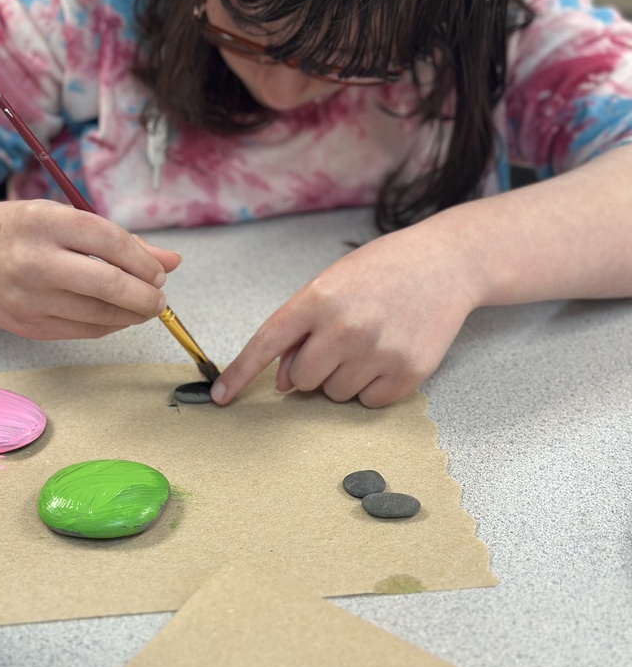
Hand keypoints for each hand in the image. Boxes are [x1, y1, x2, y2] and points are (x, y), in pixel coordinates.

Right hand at [0, 199, 180, 339]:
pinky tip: (116, 316)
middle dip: (145, 296)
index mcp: (45, 222)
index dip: (143, 261)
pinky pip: (81, 331)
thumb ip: (119, 240)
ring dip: (131, 315)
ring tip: (143, 306)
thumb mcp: (65, 218)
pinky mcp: (25, 326)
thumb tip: (172, 261)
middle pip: (106, 285)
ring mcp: (27, 298)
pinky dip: (107, 326)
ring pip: (97, 315)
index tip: (160, 272)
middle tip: (159, 298)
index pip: (109, 242)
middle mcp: (33, 260)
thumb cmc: (21, 229)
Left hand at [211, 220, 478, 407]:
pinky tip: (388, 353)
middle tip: (338, 341)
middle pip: (301, 380)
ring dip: (344, 377)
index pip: (267, 343)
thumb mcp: (332, 284)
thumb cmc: (382, 271)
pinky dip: (373, 387)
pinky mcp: (408, 372)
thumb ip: (300, 329)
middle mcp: (345, 327)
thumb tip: (282, 381)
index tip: (221, 396)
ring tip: (369, 341)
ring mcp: (378, 351)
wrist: (445, 264)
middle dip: (311, 369)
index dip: (240, 372)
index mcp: (319, 298)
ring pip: (335, 393)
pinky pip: (369, 402)